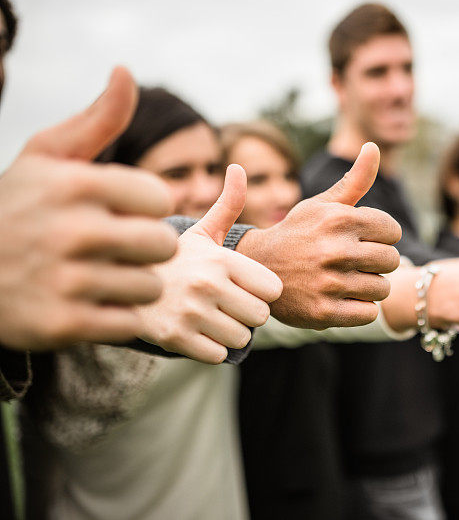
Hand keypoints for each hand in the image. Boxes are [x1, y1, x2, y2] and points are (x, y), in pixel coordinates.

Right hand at [0, 67, 178, 350]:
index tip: (120, 212)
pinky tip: (95, 305)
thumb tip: (126, 72)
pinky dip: (120, 318)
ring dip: (136, 285)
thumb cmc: (18, 207)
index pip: (160, 198)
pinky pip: (129, 324)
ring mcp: (64, 281)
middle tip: (120, 249)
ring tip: (107, 277)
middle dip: (148, 248)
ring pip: (150, 287)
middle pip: (163, 244)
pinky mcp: (61, 326)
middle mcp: (69, 230)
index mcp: (73, 184)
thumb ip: (97, 120)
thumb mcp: (47, 157)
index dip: (146, 208)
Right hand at [136, 165, 281, 363]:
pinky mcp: (174, 339)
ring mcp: (189, 313)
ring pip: (241, 338)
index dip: (261, 290)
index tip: (242, 285)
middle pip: (261, 316)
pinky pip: (218, 355)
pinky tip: (196, 331)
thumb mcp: (202, 231)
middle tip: (226, 304)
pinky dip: (211, 348)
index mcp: (221, 258)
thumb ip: (229, 203)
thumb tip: (239, 167)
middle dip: (248, 313)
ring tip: (209, 316)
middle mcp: (206, 284)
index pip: (274, 290)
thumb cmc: (175, 260)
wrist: (120, 285)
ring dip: (230, 332)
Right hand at [236, 142, 400, 328]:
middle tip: (355, 261)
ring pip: (382, 288)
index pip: (392, 230)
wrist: (257, 270)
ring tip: (347, 279)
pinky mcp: (324, 312)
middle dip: (377, 261)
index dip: (381, 235)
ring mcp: (329, 284)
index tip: (362, 239)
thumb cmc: (298, 233)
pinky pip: (369, 313)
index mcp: (339, 219)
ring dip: (370, 285)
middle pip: (391, 260)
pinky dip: (361, 308)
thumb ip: (355, 179)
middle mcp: (335, 250)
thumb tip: (373, 147)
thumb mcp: (322, 204)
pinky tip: (343, 297)